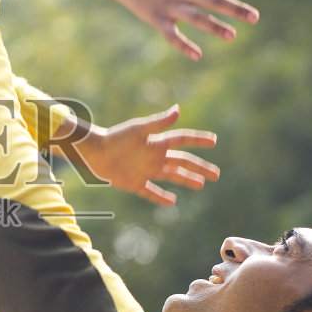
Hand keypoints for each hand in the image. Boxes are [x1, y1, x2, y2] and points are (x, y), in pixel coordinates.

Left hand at [56, 105, 218, 206]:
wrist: (94, 152)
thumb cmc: (116, 138)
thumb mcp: (139, 129)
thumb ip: (159, 122)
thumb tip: (178, 110)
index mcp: (157, 142)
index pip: (182, 139)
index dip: (198, 139)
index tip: (214, 140)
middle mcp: (154, 156)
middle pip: (182, 161)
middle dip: (200, 167)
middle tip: (217, 174)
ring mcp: (146, 170)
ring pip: (172, 176)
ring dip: (187, 180)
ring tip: (201, 185)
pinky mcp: (135, 183)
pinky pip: (151, 192)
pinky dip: (161, 197)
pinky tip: (172, 202)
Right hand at [105, 0, 262, 60]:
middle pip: (213, 0)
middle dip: (235, 9)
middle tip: (255, 18)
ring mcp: (170, 6)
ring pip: (196, 18)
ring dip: (215, 27)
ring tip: (233, 36)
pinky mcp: (158, 19)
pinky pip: (172, 35)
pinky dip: (183, 45)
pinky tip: (198, 55)